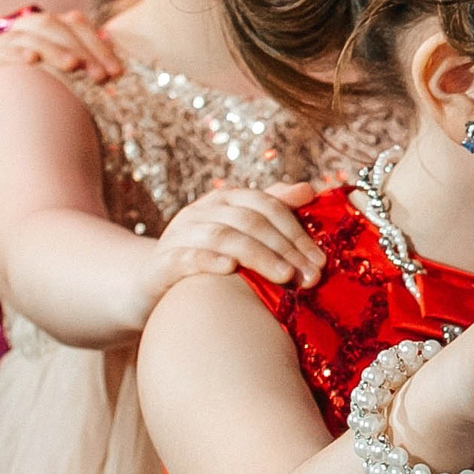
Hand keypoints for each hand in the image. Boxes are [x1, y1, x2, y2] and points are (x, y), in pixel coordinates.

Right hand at [0, 9, 124, 79]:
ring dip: (52, 50)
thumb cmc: (54, 91)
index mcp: (50, 24)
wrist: (14, 110)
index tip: (116, 72)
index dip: (98, 45)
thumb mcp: (76, 77)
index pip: (76, 23)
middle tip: (100, 77)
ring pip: (29, 36)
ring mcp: (6, 42)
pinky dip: (15, 54)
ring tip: (71, 65)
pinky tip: (31, 61)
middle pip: (52, 25)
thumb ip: (92, 66)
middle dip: (79, 49)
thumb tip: (119, 72)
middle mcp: (27, 27)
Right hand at [133, 184, 328, 319]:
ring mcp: (179, 234)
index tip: (321, 260)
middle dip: (286, 248)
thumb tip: (309, 189)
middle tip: (311, 276)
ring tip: (286, 276)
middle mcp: (201, 211)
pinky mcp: (161, 262)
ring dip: (259, 255)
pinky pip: (185, 256)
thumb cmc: (207, 258)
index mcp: (225, 200)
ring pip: (223, 235)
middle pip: (250, 221)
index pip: (267, 205)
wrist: (152, 285)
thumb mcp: (241, 234)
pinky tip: (230, 268)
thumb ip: (273, 209)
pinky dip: (208, 260)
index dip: (297, 231)